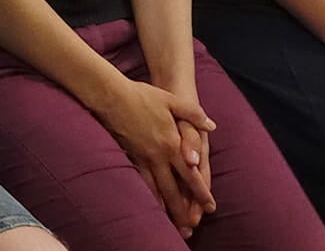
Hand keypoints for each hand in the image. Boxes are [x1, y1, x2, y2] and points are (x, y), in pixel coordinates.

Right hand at [96, 79, 215, 235]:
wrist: (112, 96)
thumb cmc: (143, 96)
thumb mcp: (173, 100)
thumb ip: (194, 113)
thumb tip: (212, 125)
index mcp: (172, 143)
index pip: (191, 174)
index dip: (201, 192)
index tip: (209, 207)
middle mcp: (159, 156)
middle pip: (173, 190)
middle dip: (183, 211)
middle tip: (190, 228)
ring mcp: (143, 159)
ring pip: (156, 190)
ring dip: (166, 209)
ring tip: (172, 225)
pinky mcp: (131, 157)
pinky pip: (141, 182)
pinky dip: (148, 196)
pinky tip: (151, 205)